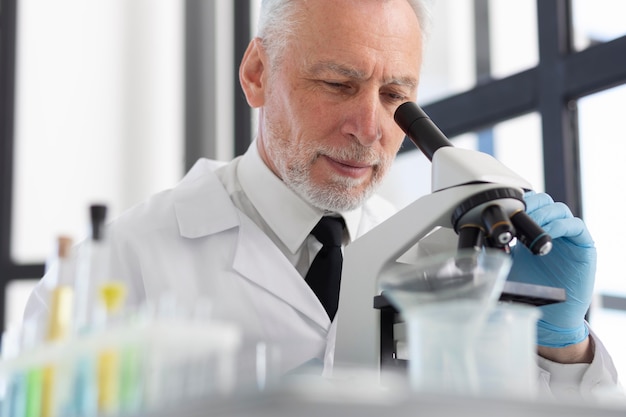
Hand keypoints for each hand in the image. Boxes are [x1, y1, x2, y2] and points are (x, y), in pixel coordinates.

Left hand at [507, 192, 595, 347]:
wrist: (551, 315)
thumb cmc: (529, 290)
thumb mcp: (507, 264)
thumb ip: (497, 249)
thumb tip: (474, 240)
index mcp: (532, 230)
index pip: (528, 204)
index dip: (518, 201)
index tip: (504, 206)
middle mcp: (551, 229)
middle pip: (544, 201)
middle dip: (530, 203)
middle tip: (517, 213)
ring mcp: (568, 236)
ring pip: (559, 209)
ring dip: (544, 213)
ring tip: (530, 223)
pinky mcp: (584, 245)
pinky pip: (576, 226)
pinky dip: (561, 225)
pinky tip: (548, 235)